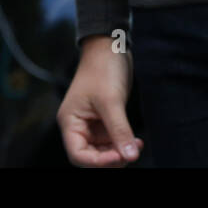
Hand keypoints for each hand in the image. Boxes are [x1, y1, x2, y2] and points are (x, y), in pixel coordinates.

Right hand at [57, 34, 143, 166]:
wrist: (110, 46)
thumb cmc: (103, 69)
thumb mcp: (112, 102)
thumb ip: (120, 131)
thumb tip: (130, 156)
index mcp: (70, 121)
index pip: (78, 154)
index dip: (98, 161)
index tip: (119, 156)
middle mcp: (78, 125)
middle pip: (91, 156)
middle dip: (111, 157)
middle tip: (131, 153)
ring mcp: (91, 123)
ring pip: (104, 150)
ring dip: (120, 151)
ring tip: (137, 144)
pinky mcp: (104, 119)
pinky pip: (112, 139)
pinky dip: (123, 142)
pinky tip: (136, 140)